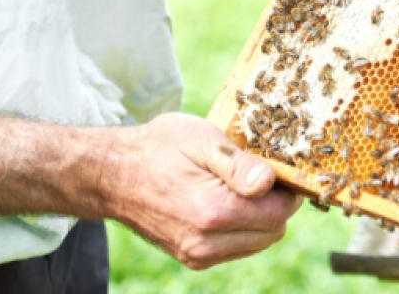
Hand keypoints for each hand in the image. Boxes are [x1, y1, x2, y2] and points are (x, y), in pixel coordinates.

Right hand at [107, 113, 300, 269]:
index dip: (287, 190)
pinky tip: (226, 201)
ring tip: (239, 186)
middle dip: (275, 204)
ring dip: (260, 217)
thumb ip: (239, 165)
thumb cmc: (158, 149)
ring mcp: (197, 255)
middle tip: (259, 174)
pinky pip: (237, 248)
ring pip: (257, 243)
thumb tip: (269, 182)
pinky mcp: (191, 258)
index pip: (278, 214)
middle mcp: (206, 243)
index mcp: (213, 213)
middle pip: (273, 232)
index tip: (278, 168)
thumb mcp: (201, 140)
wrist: (111, 174)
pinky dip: (242, 228)